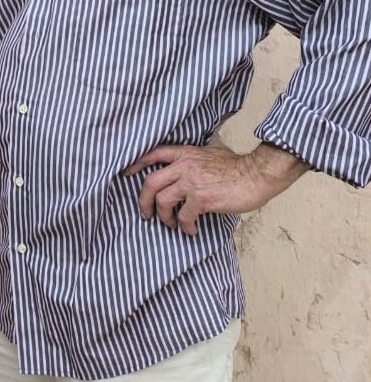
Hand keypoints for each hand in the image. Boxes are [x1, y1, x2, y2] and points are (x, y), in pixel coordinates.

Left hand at [124, 142, 307, 235]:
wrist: (255, 175)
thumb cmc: (237, 166)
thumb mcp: (211, 151)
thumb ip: (195, 157)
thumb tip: (187, 163)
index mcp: (185, 153)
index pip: (154, 153)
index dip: (137, 163)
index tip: (126, 173)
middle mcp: (184, 165)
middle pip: (150, 182)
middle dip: (143, 201)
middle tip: (145, 214)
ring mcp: (191, 182)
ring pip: (162, 201)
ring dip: (163, 217)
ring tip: (172, 224)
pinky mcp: (200, 198)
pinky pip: (183, 216)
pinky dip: (184, 227)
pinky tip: (191, 230)